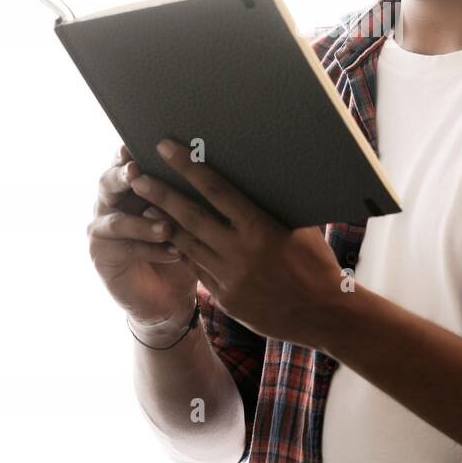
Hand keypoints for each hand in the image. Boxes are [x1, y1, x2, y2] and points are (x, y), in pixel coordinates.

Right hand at [87, 143, 199, 330]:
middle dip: (122, 175)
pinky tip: (174, 253)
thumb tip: (202, 163)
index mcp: (129, 186)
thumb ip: (184, 192)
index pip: (124, 162)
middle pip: (107, 182)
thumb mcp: (186, 216)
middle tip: (136, 170)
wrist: (169, 295)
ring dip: (143, 223)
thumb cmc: (182, 246)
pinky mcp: (101, 255)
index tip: (140, 144)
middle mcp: (110, 203)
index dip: (128, 152)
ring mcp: (101, 229)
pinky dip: (151, 250)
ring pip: (117, 220)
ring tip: (167, 227)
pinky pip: (124, 249)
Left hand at [128, 138, 345, 348]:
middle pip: (191, 216)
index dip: (188, 166)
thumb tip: (256, 177)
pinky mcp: (225, 298)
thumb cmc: (317, 263)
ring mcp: (229, 277)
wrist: (324, 314)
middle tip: (137, 177)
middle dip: (161, 194)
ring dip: (163, 224)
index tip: (166, 148)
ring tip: (144, 207)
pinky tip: (168, 239)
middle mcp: (239, 251)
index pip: (216, 189)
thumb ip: (272, 206)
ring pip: (187, 244)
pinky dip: (182, 252)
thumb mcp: (299, 227)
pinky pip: (197, 269)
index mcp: (260, 227)